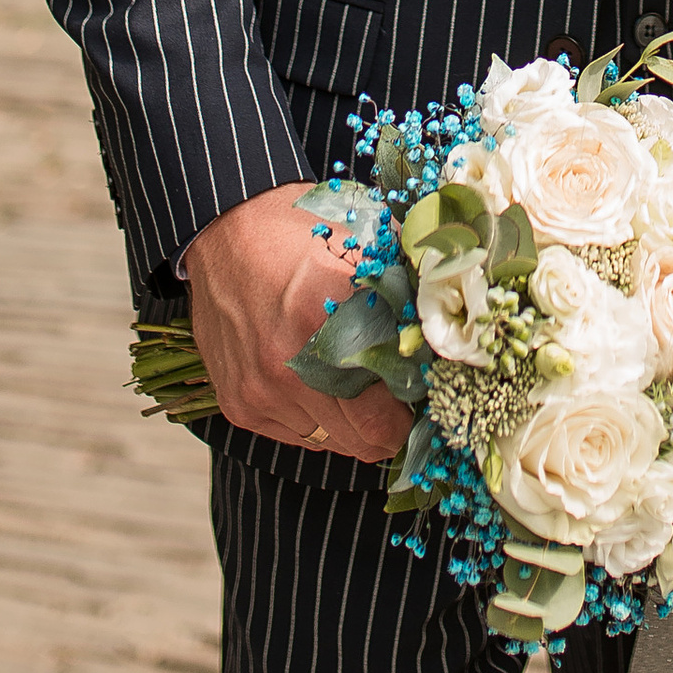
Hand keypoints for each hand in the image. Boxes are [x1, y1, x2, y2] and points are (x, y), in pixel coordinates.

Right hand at [185, 179, 412, 461]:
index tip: (425, 394)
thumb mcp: (365, 245)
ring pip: (333, 441)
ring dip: (351, 421)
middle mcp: (288, 362)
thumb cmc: (302, 233)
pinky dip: (316, 418)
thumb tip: (446, 341)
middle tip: (399, 395)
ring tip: (353, 379)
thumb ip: (406, 294)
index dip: (415, 411)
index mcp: (326, 315)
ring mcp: (260, 389)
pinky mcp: (239, 404)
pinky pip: (298, 436)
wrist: (226, 230)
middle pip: (365, 439)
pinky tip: (317, 380)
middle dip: (390, 424)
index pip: (388, 410)